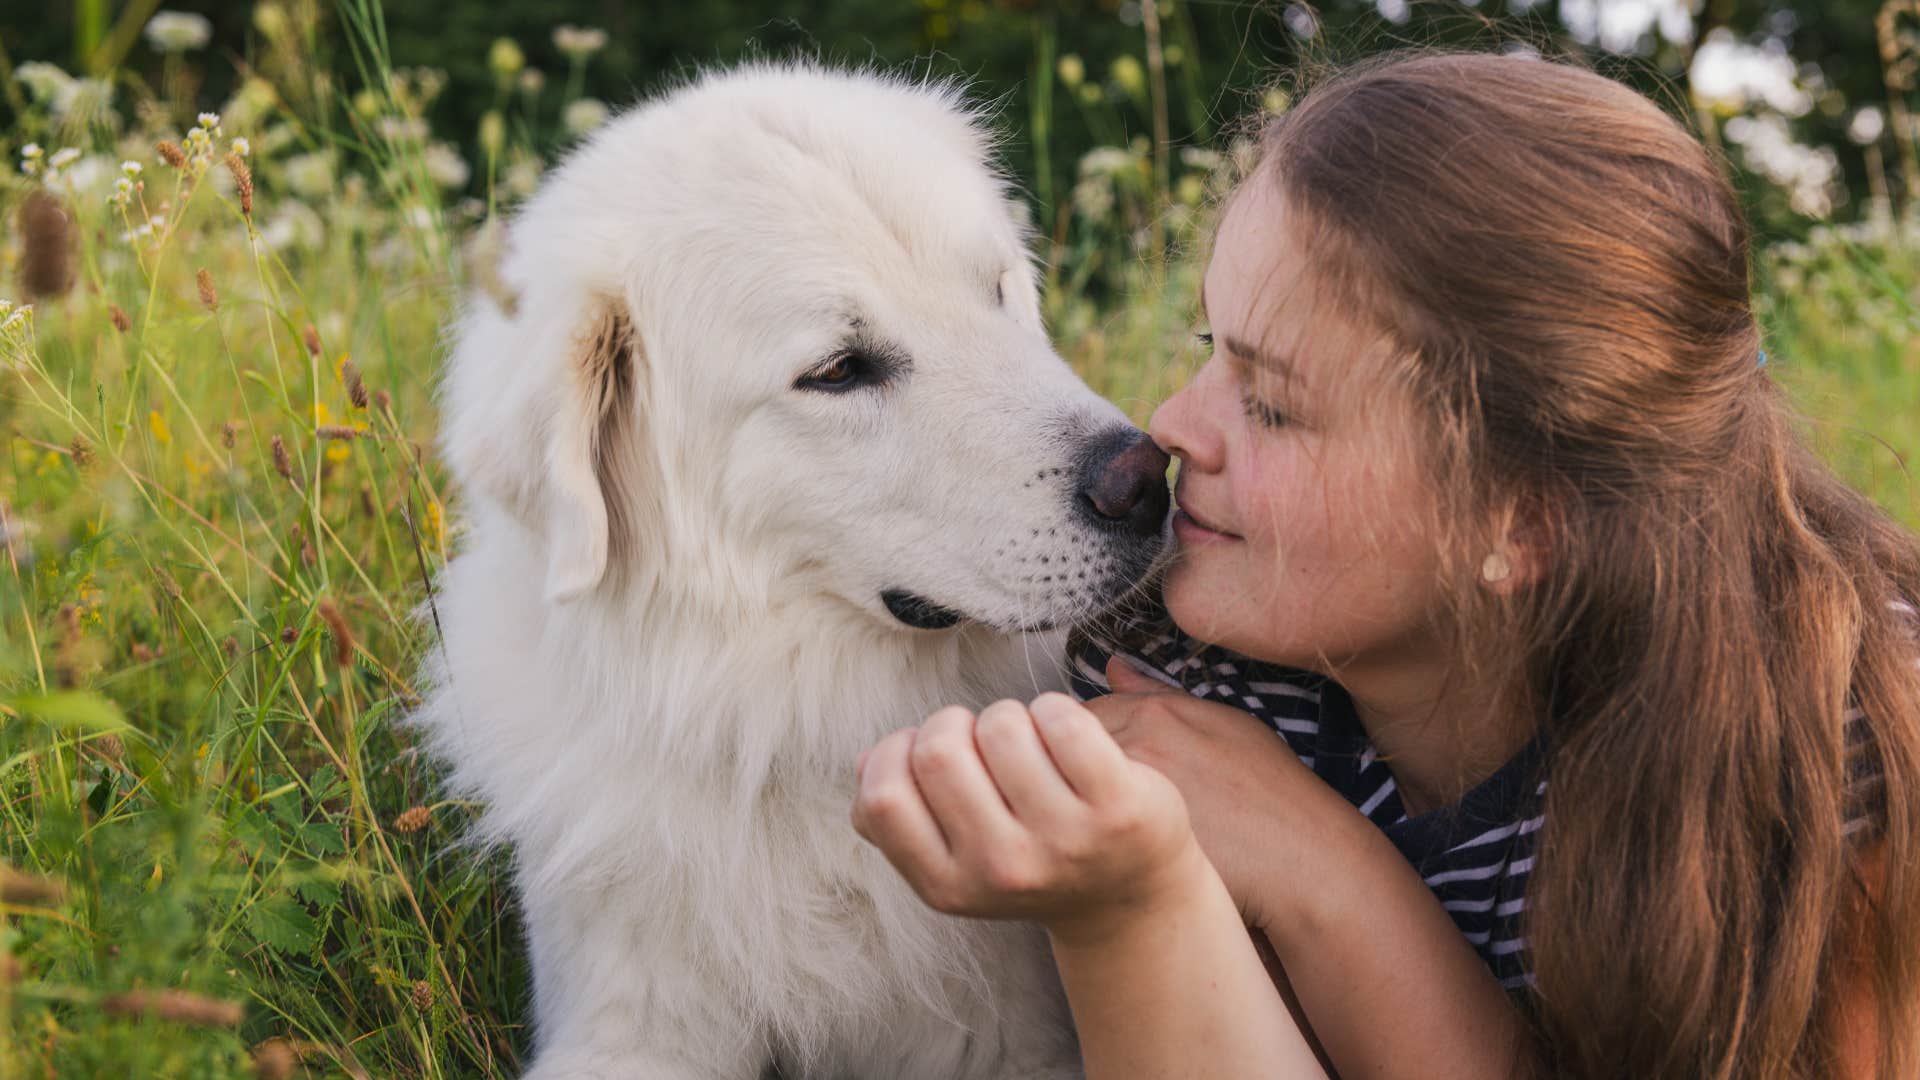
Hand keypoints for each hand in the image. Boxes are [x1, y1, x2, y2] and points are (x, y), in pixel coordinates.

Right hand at [851, 693, 1209, 944]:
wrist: (1127, 897)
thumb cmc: (1029, 860)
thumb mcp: (957, 860)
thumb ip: (903, 818)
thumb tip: (863, 762)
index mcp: (949, 886)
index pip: (884, 798)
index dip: (895, 754)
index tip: (922, 753)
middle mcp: (1003, 869)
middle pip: (939, 750)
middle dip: (952, 724)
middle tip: (978, 741)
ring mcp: (1063, 839)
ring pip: (1001, 725)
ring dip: (1009, 716)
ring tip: (1026, 744)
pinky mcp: (1117, 805)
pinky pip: (1060, 718)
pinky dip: (1054, 709)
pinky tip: (1065, 737)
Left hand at [1088, 656, 1371, 933]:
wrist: (1302, 864)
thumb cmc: (1271, 794)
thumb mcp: (1227, 724)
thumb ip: (1158, 693)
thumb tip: (1111, 667)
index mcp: (1156, 713)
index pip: (1077, 713)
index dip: (1078, 739)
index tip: (1089, 759)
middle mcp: (1134, 748)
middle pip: (1060, 751)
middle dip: (1064, 768)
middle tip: (1085, 793)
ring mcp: (1126, 800)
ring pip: (1066, 793)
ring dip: (1071, 804)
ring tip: (1093, 821)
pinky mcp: (1126, 849)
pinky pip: (1082, 835)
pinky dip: (1087, 839)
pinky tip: (1108, 850)